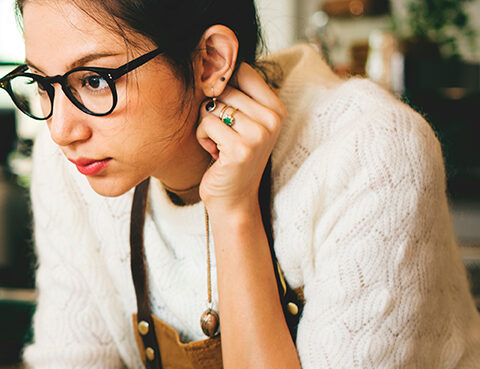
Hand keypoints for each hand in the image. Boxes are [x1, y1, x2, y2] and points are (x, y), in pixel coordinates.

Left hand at [195, 65, 285, 214]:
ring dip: (206, 127)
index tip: (223, 108)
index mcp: (277, 107)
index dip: (222, 85)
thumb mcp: (242, 121)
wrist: (233, 198)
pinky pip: (206, 125)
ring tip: (219, 145)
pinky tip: (215, 154)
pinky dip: (202, 139)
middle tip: (224, 135)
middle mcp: (273, 118)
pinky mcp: (240, 148)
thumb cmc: (231, 157)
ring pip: (212, 108)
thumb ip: (236, 93)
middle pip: (224, 89)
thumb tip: (213, 57)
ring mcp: (259, 133)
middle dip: (212, 112)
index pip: (243, 71)